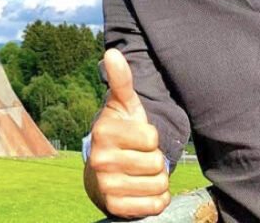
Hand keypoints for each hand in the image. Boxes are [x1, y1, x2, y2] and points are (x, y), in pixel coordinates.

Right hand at [85, 49, 170, 218]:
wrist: (103, 170)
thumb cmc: (120, 132)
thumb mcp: (123, 105)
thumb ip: (122, 80)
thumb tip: (112, 52)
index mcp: (103, 132)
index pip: (152, 137)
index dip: (151, 137)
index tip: (138, 137)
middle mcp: (100, 160)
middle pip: (156, 163)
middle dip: (155, 160)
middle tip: (140, 156)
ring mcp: (106, 185)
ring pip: (158, 185)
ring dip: (157, 180)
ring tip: (141, 172)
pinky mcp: (115, 206)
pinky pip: (154, 206)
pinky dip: (155, 199)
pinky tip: (141, 189)